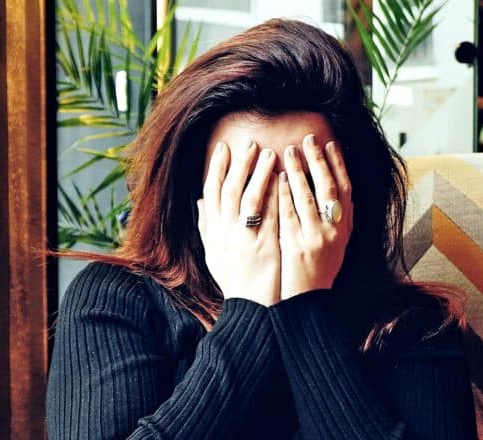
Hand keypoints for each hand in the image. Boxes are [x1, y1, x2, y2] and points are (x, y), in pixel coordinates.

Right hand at [198, 140, 280, 306]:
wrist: (252, 309)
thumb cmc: (236, 281)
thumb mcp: (213, 254)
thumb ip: (206, 227)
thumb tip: (200, 202)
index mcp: (213, 234)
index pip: (211, 193)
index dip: (217, 169)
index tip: (224, 148)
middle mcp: (225, 234)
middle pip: (229, 190)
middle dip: (239, 164)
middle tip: (249, 143)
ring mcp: (245, 239)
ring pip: (249, 198)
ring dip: (258, 173)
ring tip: (270, 153)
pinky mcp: (265, 246)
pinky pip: (269, 215)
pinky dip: (274, 195)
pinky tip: (283, 179)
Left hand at [278, 134, 353, 299]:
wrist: (307, 302)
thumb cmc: (319, 271)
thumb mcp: (335, 244)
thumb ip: (335, 220)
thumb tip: (337, 192)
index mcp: (345, 228)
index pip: (346, 189)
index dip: (339, 165)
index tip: (330, 144)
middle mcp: (335, 231)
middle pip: (329, 188)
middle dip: (318, 161)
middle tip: (308, 139)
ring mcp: (316, 237)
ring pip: (309, 197)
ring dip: (299, 171)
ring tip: (289, 151)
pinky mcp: (297, 245)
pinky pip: (290, 213)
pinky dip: (285, 194)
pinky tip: (278, 178)